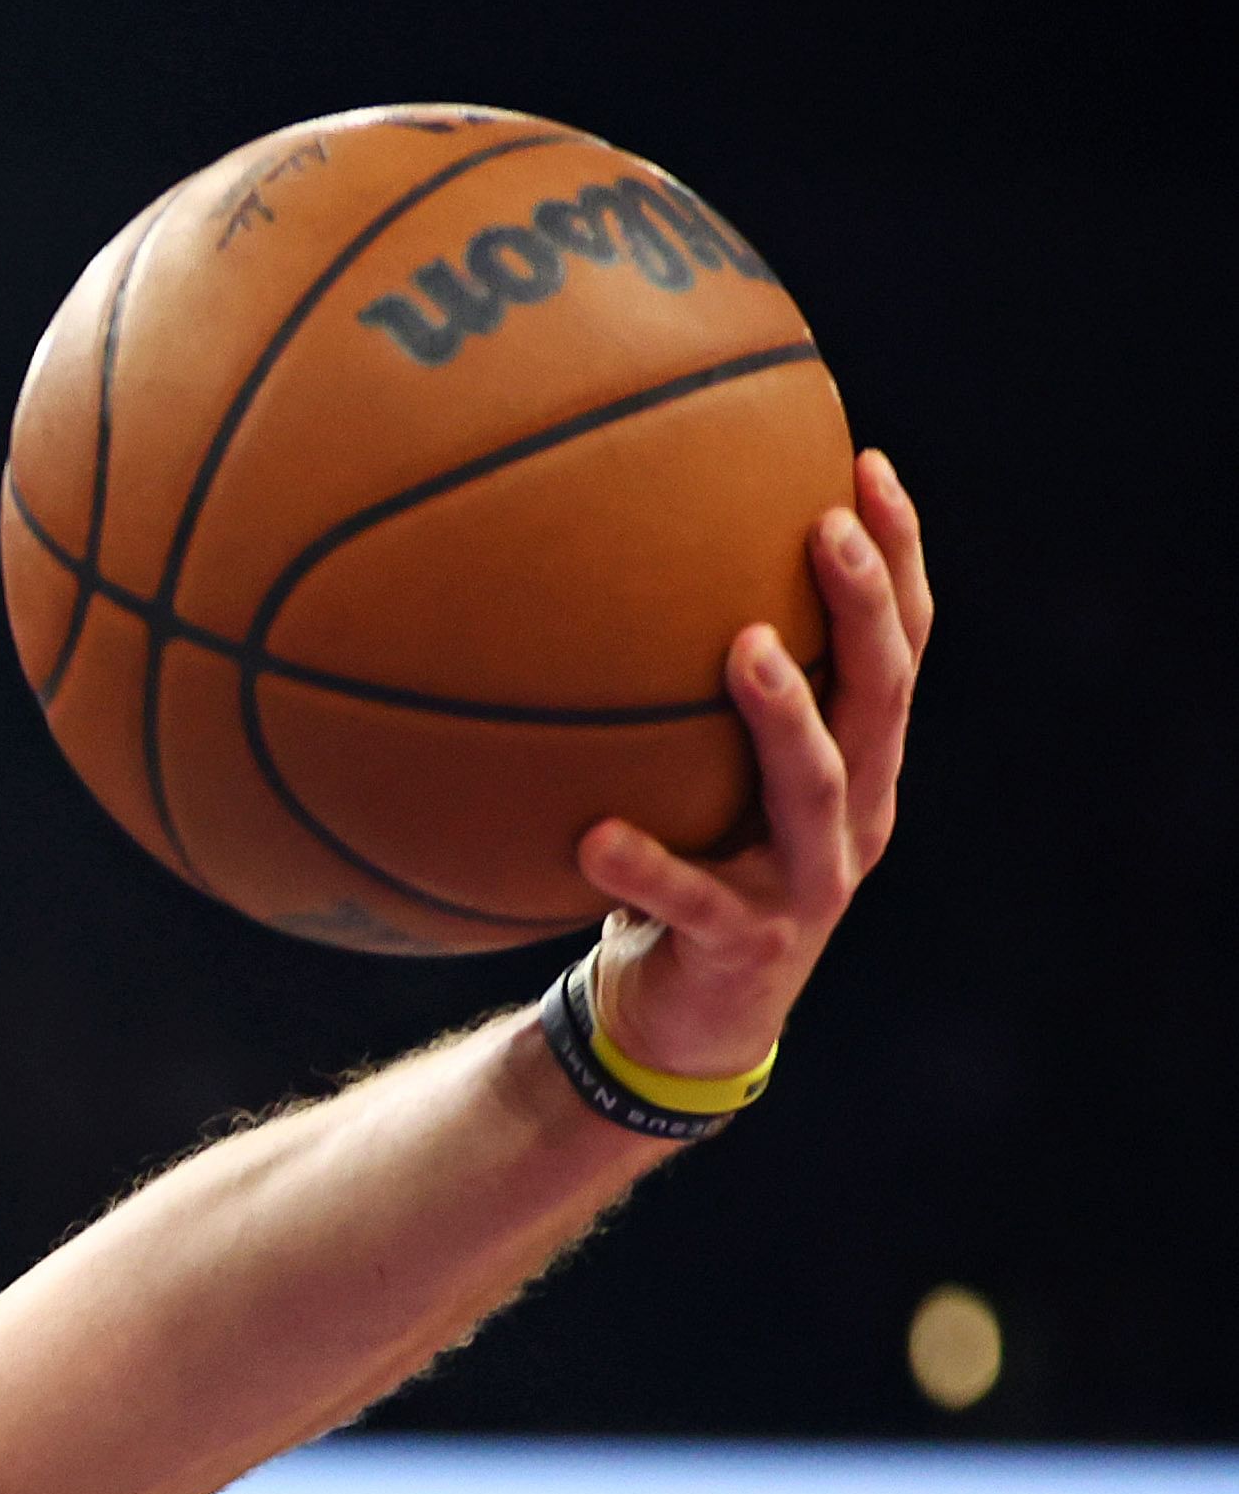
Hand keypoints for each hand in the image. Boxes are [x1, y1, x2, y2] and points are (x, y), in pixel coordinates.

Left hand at [578, 448, 932, 1078]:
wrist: (687, 1028)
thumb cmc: (690, 878)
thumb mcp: (705, 785)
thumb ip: (689, 707)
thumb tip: (614, 579)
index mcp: (858, 767)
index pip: (899, 644)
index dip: (899, 556)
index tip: (863, 465)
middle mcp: (854, 816)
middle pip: (880, 693)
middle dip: (864, 606)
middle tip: (826, 527)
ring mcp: (809, 883)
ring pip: (813, 784)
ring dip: (784, 713)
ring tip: (744, 646)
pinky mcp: (746, 945)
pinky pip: (693, 898)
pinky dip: (646, 868)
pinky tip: (593, 838)